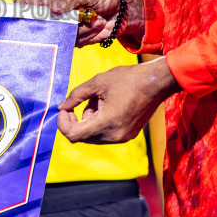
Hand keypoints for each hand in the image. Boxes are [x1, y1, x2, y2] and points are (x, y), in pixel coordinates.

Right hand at [20, 0, 129, 47]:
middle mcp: (55, 10)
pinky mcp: (74, 37)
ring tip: (99, 19)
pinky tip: (100, 25)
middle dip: (57, 25)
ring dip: (82, 29)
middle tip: (74, 22)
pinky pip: (74, 42)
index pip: (28, 2)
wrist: (123, 10)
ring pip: (61, 34)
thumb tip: (53, 8)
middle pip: (42, 24)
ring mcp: (64, 25)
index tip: (24, 18)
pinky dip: (89, 36)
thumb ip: (69, 0)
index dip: (22, 10)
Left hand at [58, 60, 178, 144]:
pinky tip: (107, 105)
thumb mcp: (97, 82)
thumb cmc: (127, 79)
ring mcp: (122, 137)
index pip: (74, 135)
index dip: (63, 123)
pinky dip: (100, 122)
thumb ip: (76, 95)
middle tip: (81, 101)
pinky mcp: (128, 135)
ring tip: (98, 100)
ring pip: (93, 136)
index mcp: (106, 123)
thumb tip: (61, 106)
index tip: (64, 109)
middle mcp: (114, 136)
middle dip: (77, 120)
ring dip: (89, 120)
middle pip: (83, 137)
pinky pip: (105, 134)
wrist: (156, 82)